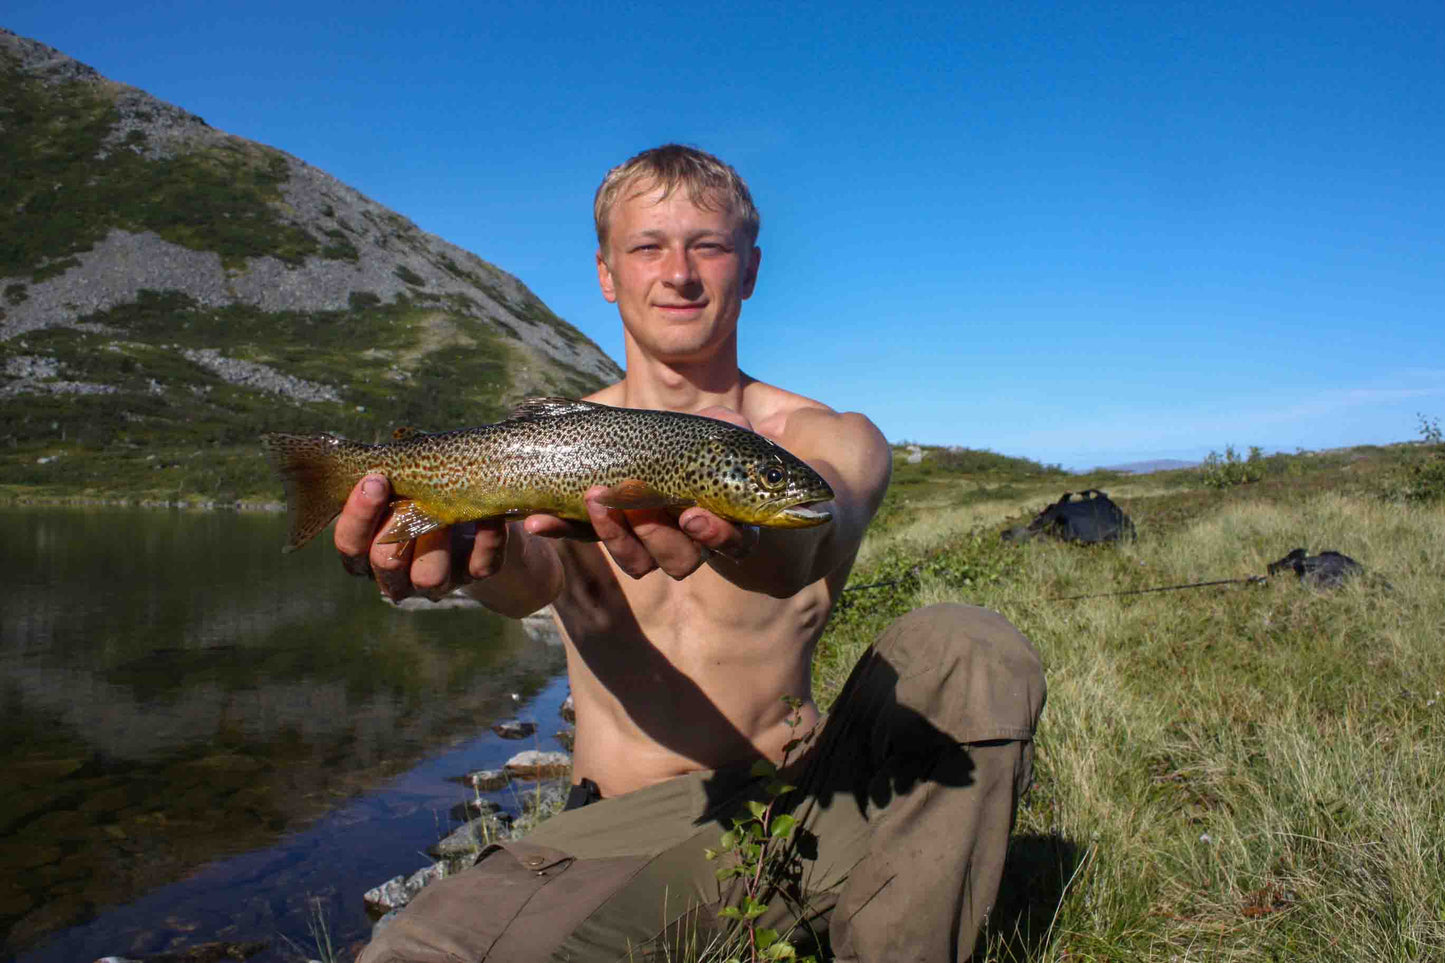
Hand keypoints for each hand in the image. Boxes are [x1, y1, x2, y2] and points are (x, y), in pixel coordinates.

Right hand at [333, 475, 590, 601]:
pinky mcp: (475, 574)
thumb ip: (391, 469)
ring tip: (447, 514)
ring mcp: (438, 579)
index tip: (375, 479)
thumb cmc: (428, 485)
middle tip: (410, 494)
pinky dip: (487, 539)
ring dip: (438, 543)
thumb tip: (387, 452)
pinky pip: (479, 565)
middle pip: (383, 564)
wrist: (481, 508)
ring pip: (429, 578)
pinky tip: (490, 515)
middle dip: (395, 528)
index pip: (349, 543)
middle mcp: (398, 573)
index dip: (358, 515)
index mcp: (369, 547)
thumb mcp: (407, 475)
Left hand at [523, 404, 761, 579]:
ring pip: (637, 562)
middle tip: (638, 506)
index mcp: (721, 521)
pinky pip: (584, 540)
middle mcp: (687, 542)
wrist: (646, 444)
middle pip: (679, 560)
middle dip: (657, 536)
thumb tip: (746, 423)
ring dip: (614, 535)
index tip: (692, 515)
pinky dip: (560, 530)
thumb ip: (732, 428)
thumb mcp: (715, 430)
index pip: (731, 541)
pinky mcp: (603, 531)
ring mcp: (642, 542)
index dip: (715, 534)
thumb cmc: (697, 441)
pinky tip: (537, 520)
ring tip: (594, 498)